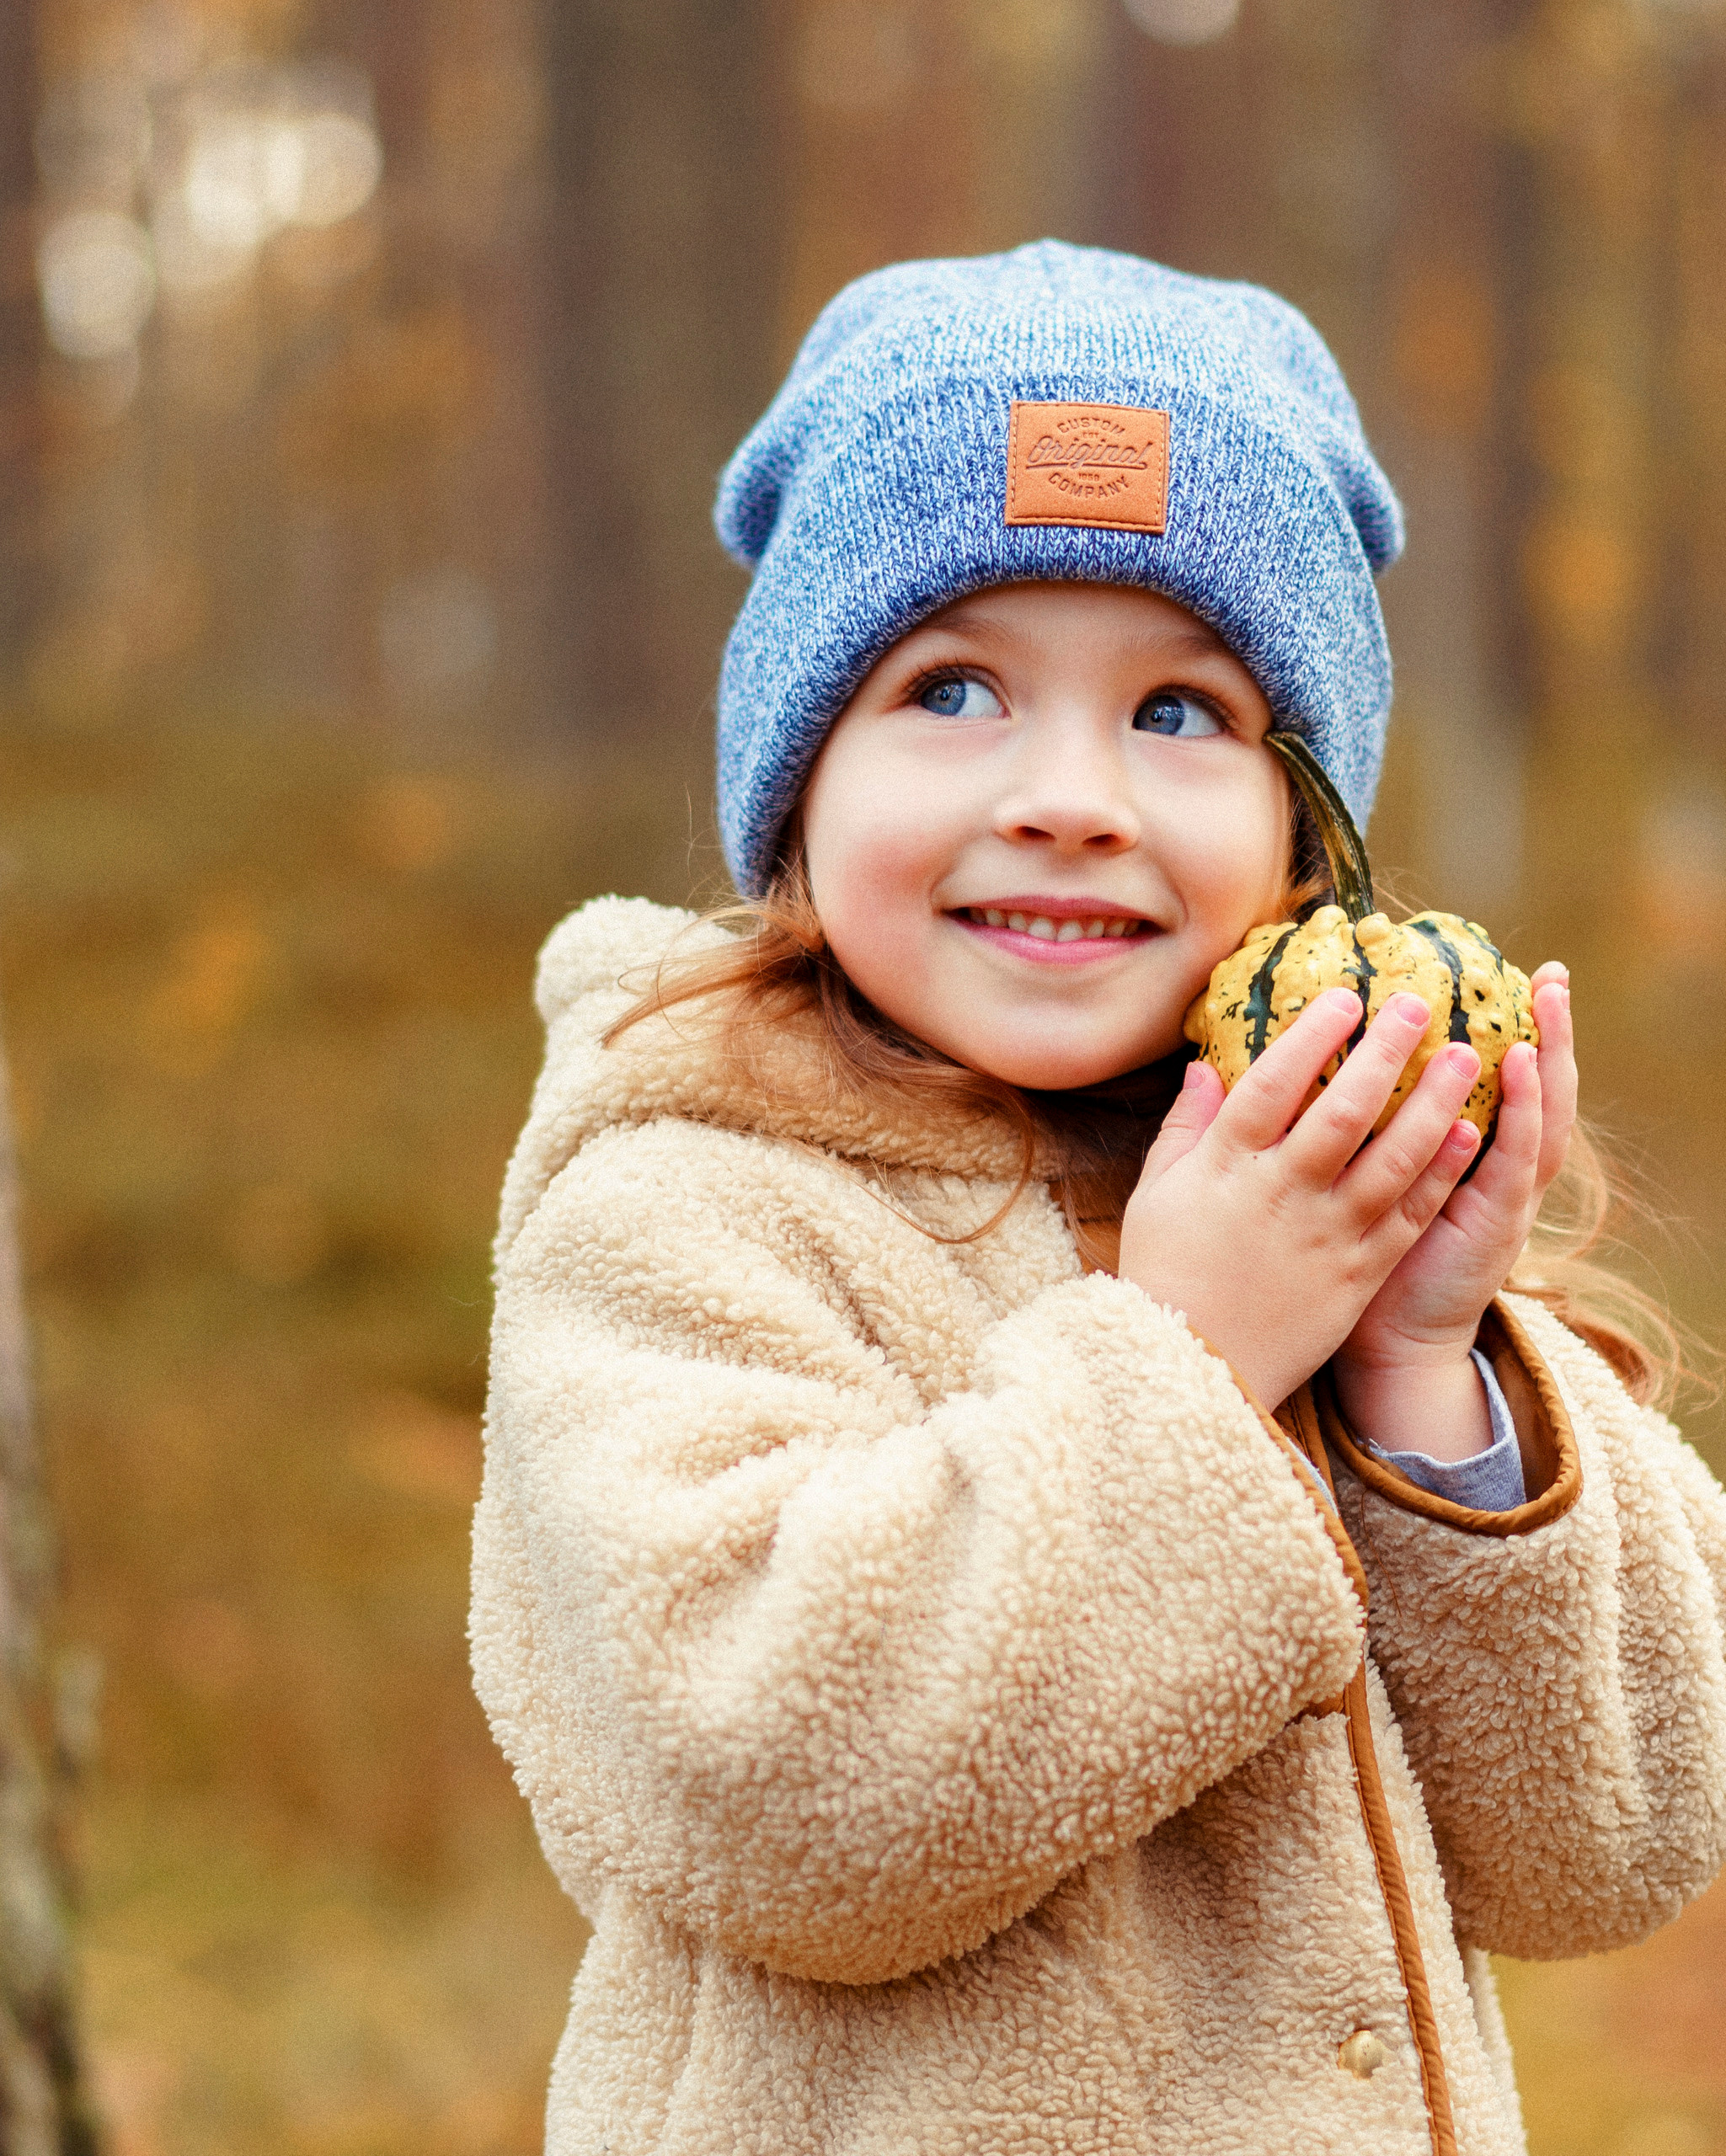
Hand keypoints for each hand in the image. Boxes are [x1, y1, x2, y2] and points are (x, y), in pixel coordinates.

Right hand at [1119, 987, 1483, 1407]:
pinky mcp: (1358, 1275)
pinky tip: (1469, 1133)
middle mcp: (1282, 1194)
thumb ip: (1185, 1128)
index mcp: (1227, 1168)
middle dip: (1384, 1052)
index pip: (1273, 1085)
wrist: (1194, 1373)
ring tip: (1463, 1056)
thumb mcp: (1158, 1195)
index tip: (1344, 996)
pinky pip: (1409, 1215)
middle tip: (1418, 1004)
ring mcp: (1327, 1236)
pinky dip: (1441, 1172)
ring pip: (1393, 1159)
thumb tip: (1204, 1068)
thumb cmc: (1167, 1276)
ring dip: (1432, 1102)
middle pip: (1343, 1111)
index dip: (1310, 1036)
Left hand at [1332, 964, 1574, 1458]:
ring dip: (1548, 1058)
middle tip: (1551, 973)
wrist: (1388, 1346)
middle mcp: (1486, 1170)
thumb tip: (1256, 1067)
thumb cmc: (1350, 1264)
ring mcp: (1497, 1195)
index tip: (1496, 976)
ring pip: (1538, 1116)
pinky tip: (1521, 1067)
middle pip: (1528, 1089)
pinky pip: (1518, 1160)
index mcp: (1454, 1156)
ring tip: (1548, 1002)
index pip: (1488, 1083)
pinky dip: (1524, 1113)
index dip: (1500, 1032)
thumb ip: (1332, 1127)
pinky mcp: (1496, 1221)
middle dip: (1545, 1031)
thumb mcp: (1346, 1186)